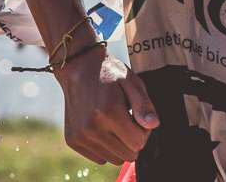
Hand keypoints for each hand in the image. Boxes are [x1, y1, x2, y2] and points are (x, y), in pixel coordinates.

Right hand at [55, 45, 159, 164]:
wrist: (79, 67)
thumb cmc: (110, 73)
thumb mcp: (132, 82)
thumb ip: (143, 105)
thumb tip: (153, 125)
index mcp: (110, 111)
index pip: (138, 142)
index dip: (144, 131)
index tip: (139, 116)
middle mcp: (93, 127)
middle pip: (127, 154)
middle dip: (133, 139)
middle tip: (130, 120)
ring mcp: (81, 136)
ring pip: (113, 159)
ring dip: (120, 145)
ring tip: (116, 123)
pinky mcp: (73, 140)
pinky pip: (98, 157)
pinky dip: (105, 147)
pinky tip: (104, 127)